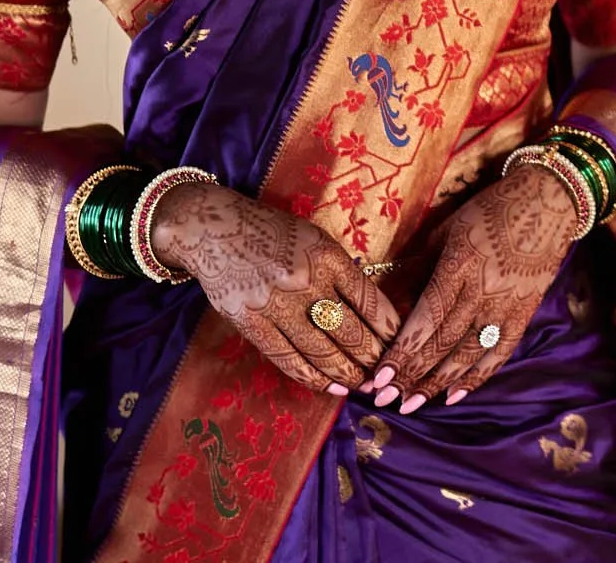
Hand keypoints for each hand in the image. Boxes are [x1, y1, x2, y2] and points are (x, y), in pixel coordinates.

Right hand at [150, 182, 402, 396]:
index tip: (401, 343)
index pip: (369, 299)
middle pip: (349, 330)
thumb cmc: (275, 234)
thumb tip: (372, 312)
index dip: (389, 328)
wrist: (214, 228)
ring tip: (365, 386)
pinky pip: (287, 358)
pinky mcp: (251, 323)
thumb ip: (341, 272)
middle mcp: (305, 282)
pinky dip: (312, 377)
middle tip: (389, 374)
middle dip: (374, 357)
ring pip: (321, 350)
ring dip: (348, 374)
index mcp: (328, 257)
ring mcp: (276, 305)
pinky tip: (331, 387)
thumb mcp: (317, 240)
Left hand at [365, 163, 580, 412]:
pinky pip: (500, 352)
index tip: (377, 379)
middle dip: (409, 377)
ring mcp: (506, 304)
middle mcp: (482, 291)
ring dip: (437, 384)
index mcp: (458, 267)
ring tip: (411, 405)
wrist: (549, 201)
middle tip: (382, 401)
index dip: (400, 355)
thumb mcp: (446, 231)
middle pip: (442, 344)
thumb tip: (387, 300)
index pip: (424, 321)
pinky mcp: (524, 312)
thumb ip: (418, 267)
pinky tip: (455, 396)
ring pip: (467, 355)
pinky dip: (478, 377)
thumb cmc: (489, 210)